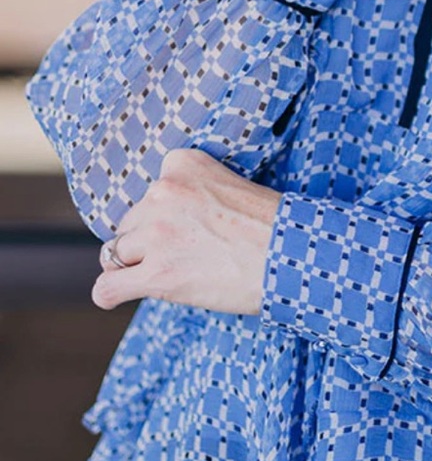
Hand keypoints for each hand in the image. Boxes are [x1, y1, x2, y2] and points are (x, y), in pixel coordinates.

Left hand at [93, 149, 281, 314]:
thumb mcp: (232, 186)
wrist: (295, 256)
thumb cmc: (275, 227)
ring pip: (115, 253)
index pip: (150, 190)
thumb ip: (193, 193)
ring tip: (170, 275)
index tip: (191, 227)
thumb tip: (160, 224)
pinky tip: (119, 295)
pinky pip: (107, 287)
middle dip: (150, 241)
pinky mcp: (158, 274)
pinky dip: (109, 293)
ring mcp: (158, 235)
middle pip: (130, 223)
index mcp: (182, 165)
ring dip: (137, 265)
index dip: (165, 214)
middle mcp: (163, 193)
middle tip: (188, 256)